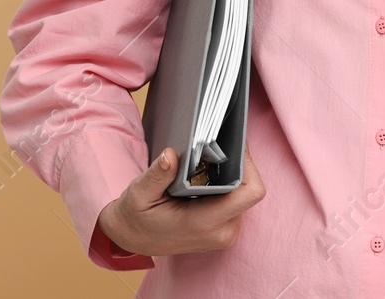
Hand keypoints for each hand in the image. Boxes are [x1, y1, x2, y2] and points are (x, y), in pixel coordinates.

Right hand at [96, 142, 265, 257]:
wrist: (134, 238)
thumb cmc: (136, 216)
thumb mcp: (139, 193)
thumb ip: (157, 175)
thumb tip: (170, 154)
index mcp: (204, 223)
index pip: (250, 192)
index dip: (249, 166)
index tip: (234, 146)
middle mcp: (221, 232)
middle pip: (249, 190)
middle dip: (238, 166)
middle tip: (218, 147)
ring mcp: (225, 233)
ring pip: (245, 195)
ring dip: (231, 176)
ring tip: (209, 162)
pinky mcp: (225, 230)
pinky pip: (238, 202)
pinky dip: (227, 186)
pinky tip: (208, 176)